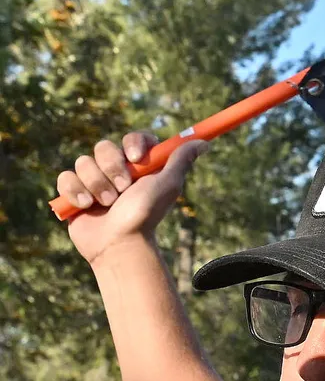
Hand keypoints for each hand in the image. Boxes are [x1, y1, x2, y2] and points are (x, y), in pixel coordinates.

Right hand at [56, 132, 208, 264]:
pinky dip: (75, 191)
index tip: (136, 158)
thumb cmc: (146, 214)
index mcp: (140, 165)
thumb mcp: (168, 185)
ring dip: (97, 185)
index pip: (134, 137)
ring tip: (107, 204)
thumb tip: (203, 142)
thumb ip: (181, 160)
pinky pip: (66, 177)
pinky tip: (85, 206)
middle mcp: (117, 169)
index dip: (133, 143)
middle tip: (123, 190)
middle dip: (112, 168)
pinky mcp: (74, 192)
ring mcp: (94, 180)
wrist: (119, 243)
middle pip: (104, 146)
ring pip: (83, 162)